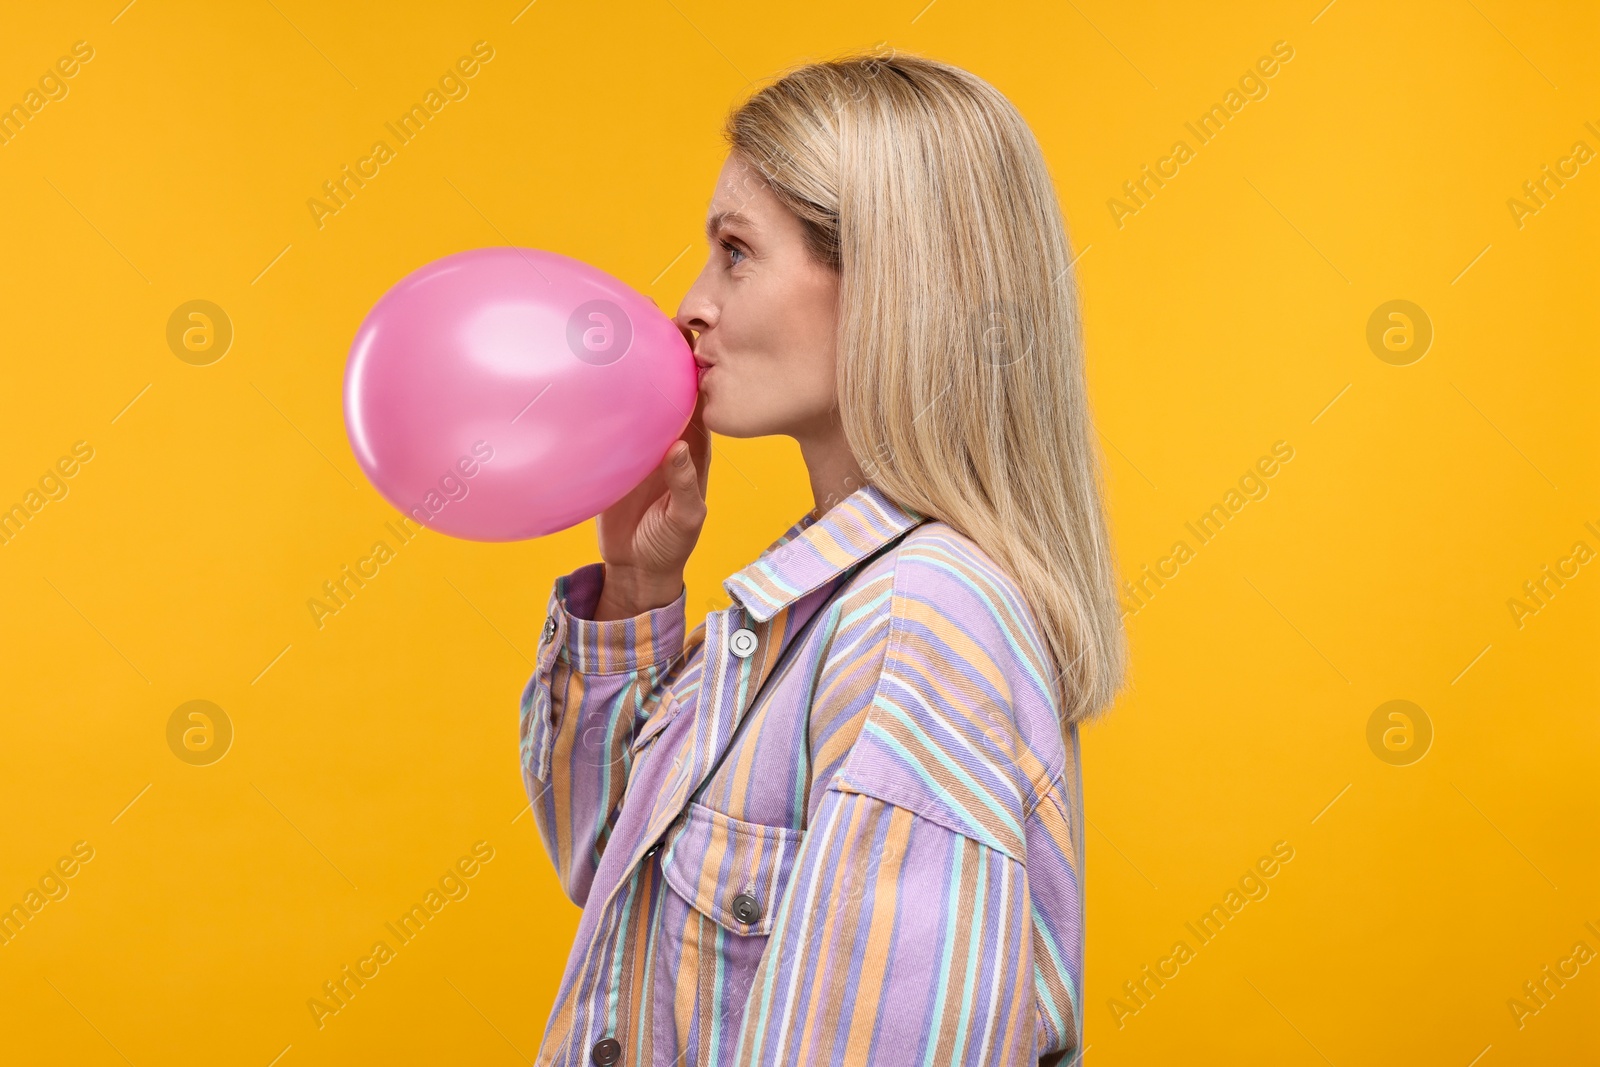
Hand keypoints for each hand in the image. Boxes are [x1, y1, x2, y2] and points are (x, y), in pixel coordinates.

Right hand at [593, 312, 708, 618]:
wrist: (637, 569)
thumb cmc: (670, 546)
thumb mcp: (684, 519)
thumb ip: (683, 485)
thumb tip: (678, 449)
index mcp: (693, 446)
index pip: (696, 396)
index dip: (694, 364)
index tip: (688, 330)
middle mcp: (667, 437)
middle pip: (664, 387)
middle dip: (658, 352)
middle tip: (643, 312)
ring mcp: (638, 445)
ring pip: (634, 399)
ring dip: (627, 370)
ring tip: (610, 331)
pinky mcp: (611, 457)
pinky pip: (604, 424)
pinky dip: (596, 402)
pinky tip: (579, 377)